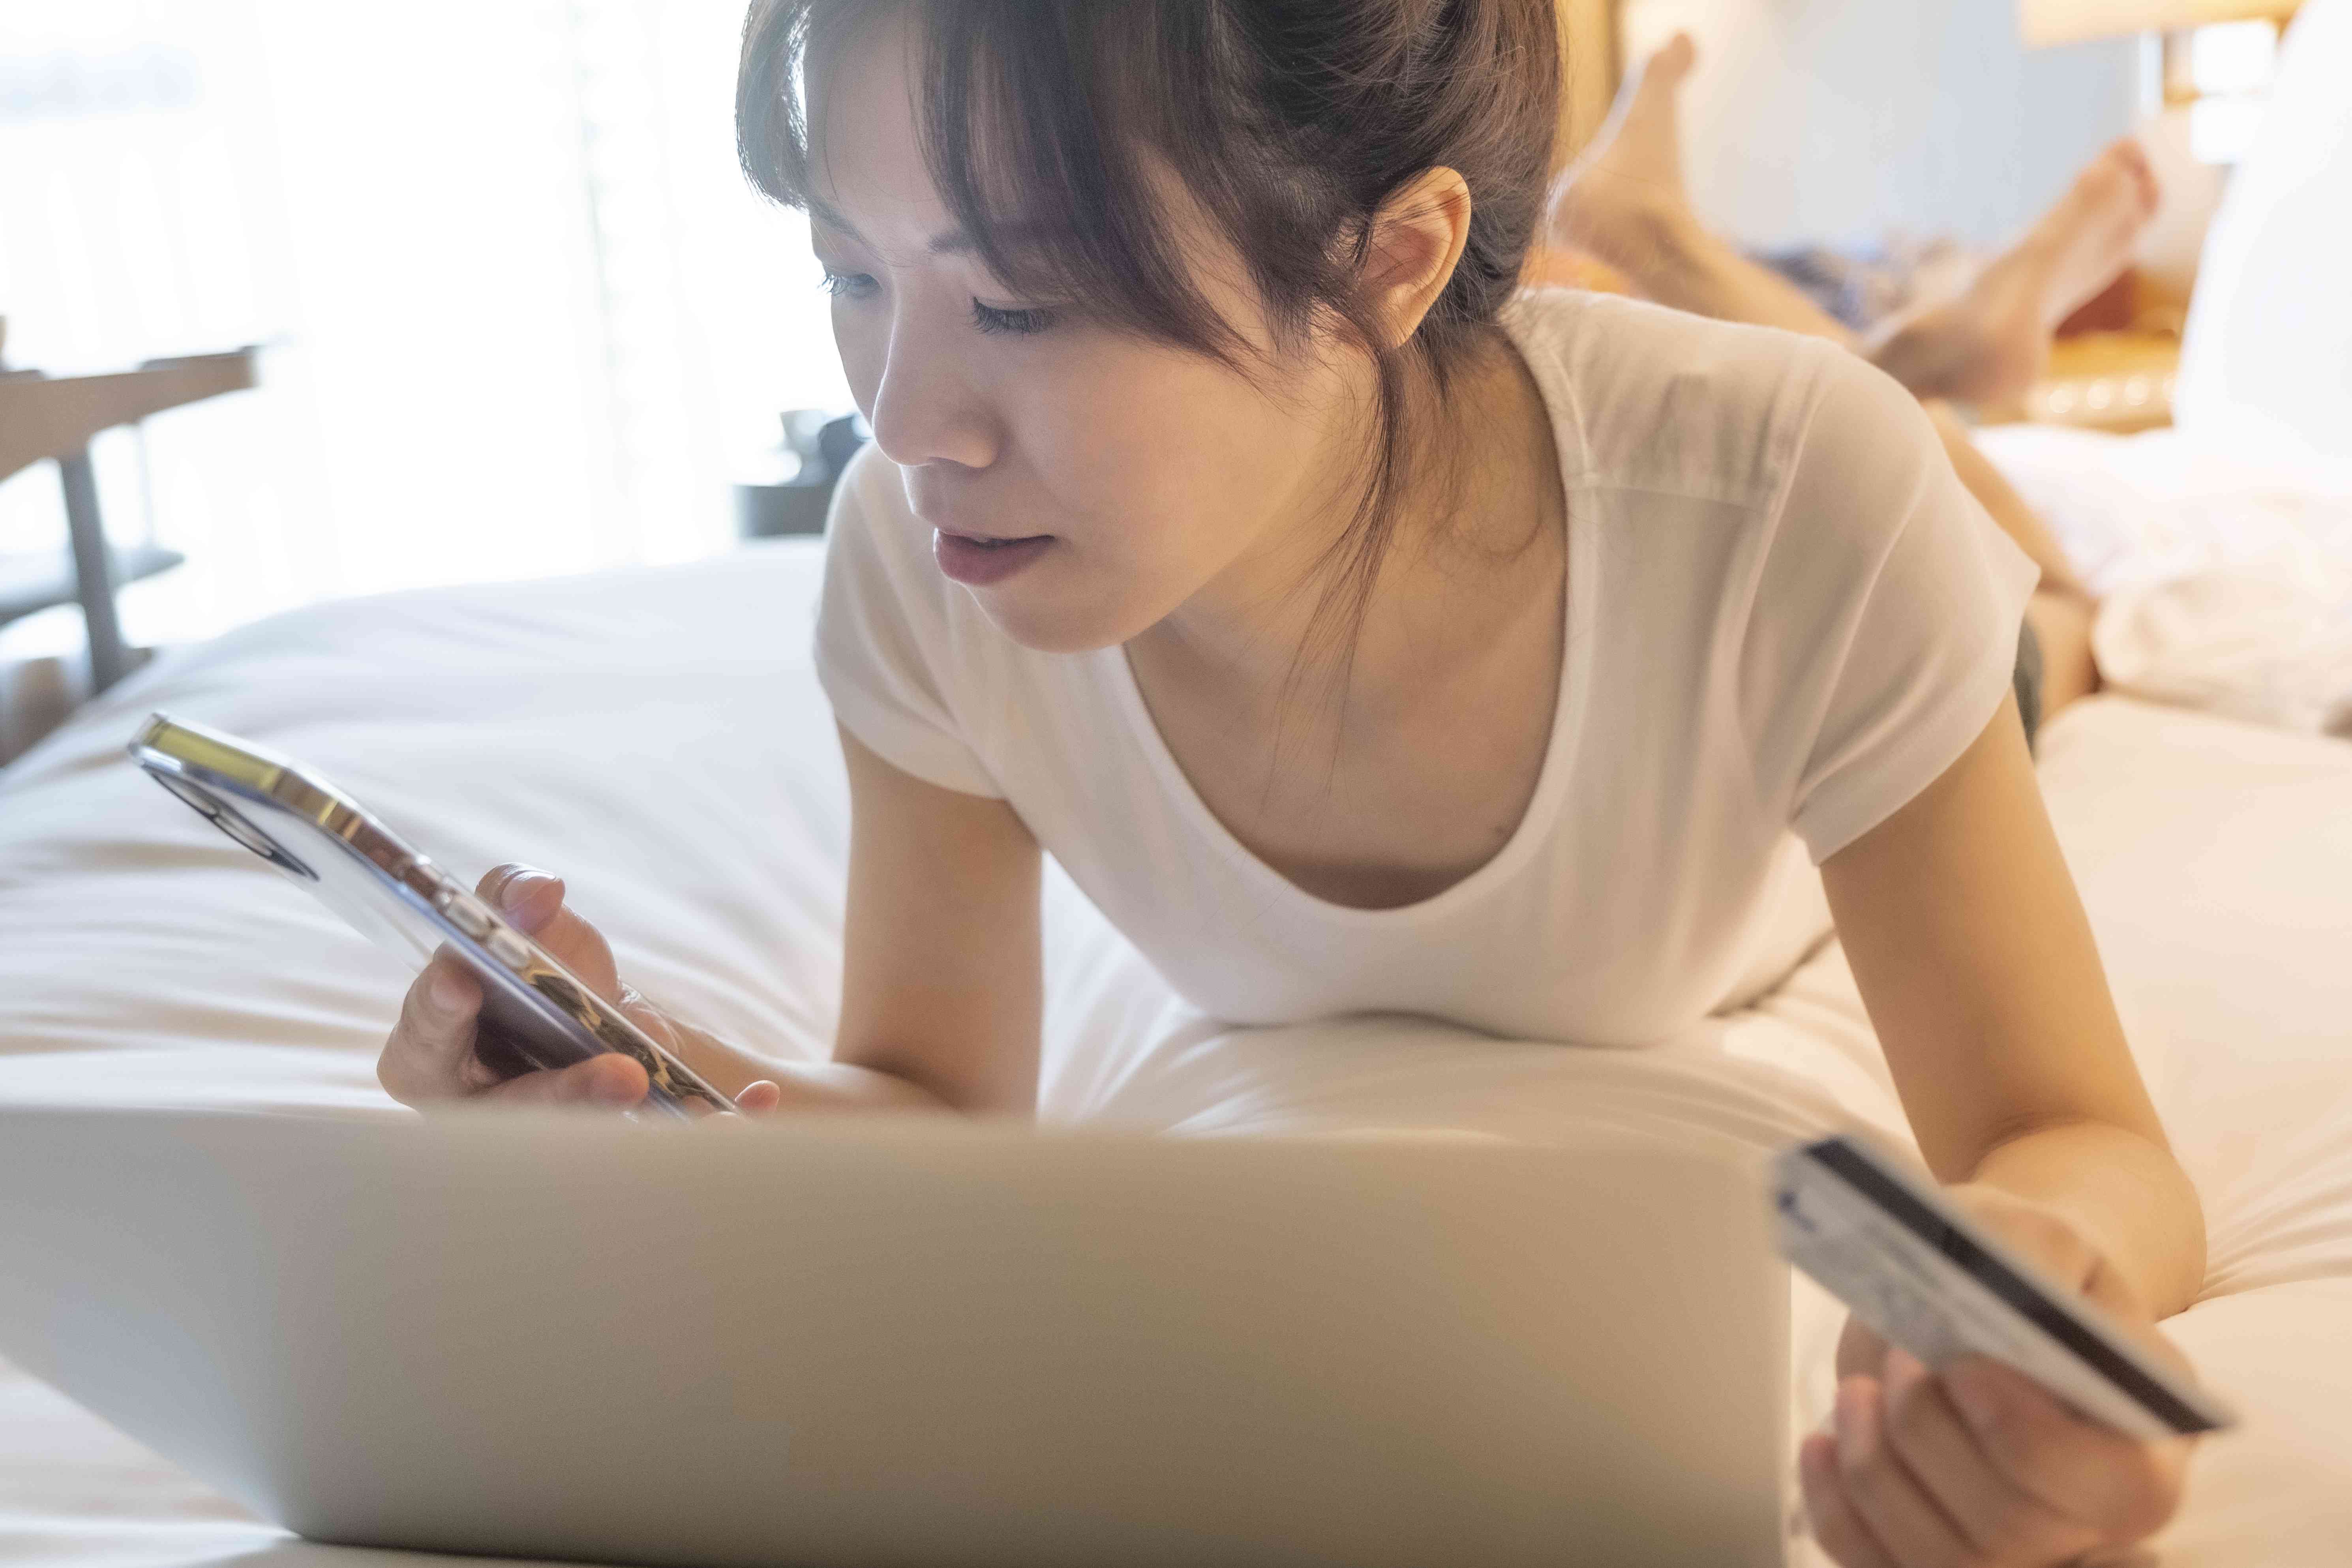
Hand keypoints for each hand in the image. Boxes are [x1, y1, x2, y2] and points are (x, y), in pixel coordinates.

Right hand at [376, 862, 783, 1115]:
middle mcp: (477, 1111)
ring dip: (637, 1118)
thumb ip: (513, 898)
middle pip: (513, 1111)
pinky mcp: (609, 1149)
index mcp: (431, 1051)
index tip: (465, 984)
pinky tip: (759, 1101)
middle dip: (566, 1092)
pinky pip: (661, 1142)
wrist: (596, 1022)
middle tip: (623, 1074)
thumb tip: (540, 892)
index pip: (427, 1034)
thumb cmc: (535, 971)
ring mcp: (544, 1138)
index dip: (441, 1010)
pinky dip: (713, 1118)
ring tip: (685, 1100)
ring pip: (584, 1142)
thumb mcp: (525, 924)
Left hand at [1800, 1185, 2194, 1566]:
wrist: (1984, 1295)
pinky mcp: (1937, 1551)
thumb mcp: (2037, 1237)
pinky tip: (1822, 1445)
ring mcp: (2017, 1550)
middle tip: (1899, 1363)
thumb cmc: (2020, 1268)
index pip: (2112, 1487)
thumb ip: (2029, 1261)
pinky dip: (1838, 1512)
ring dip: (1877, 1470)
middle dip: (1931, 1437)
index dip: (2026, 1436)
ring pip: (1941, 1558)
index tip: (1961, 1367)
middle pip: (2010, 1528)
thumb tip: (1992, 1315)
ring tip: (1856, 1393)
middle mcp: (2092, 1520)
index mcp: (2147, 1446)